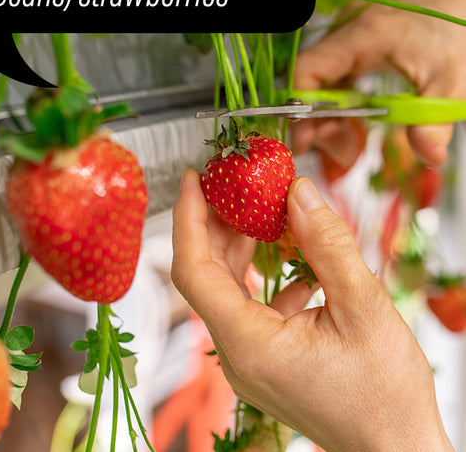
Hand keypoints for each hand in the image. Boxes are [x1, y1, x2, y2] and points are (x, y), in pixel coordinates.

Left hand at [171, 170, 451, 451]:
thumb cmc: (388, 397)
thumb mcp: (364, 309)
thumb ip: (327, 246)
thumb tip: (298, 192)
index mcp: (248, 344)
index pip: (193, 269)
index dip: (187, 218)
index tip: (193, 179)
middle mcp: (238, 357)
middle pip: (207, 277)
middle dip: (215, 224)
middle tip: (228, 184)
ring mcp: (250, 365)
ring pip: (228, 292)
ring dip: (240, 249)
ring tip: (259, 210)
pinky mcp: (267, 366)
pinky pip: (250, 312)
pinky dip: (264, 279)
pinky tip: (295, 262)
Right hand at [292, 0, 465, 165]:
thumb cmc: (461, 39)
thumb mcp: (451, 85)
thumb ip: (432, 121)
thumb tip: (428, 155)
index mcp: (363, 35)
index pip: (309, 68)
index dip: (301, 106)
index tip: (306, 140)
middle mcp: (349, 29)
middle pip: (312, 76)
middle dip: (317, 117)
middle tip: (339, 152)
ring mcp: (352, 33)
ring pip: (322, 76)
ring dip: (329, 112)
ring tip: (348, 145)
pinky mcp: (359, 40)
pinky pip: (336, 72)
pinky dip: (341, 99)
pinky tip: (353, 122)